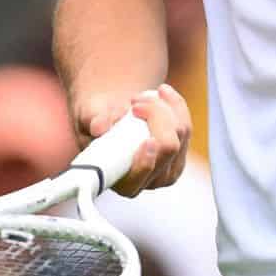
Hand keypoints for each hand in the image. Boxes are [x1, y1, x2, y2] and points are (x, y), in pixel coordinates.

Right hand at [75, 84, 191, 196]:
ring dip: (165, 107)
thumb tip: (100, 128)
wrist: (110, 120)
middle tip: (135, 101)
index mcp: (123, 184)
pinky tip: (162, 91)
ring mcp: (169, 167)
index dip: (146, 163)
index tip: (148, 141)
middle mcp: (150, 181)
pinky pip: (187, 125)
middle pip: (168, 148)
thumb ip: (95, 123)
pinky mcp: (182, 150)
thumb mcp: (89, 121)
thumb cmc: (95, 125)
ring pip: (181, 133)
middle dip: (156, 118)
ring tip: (142, 96)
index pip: (139, 178)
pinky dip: (175, 105)